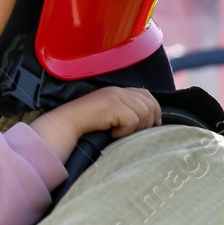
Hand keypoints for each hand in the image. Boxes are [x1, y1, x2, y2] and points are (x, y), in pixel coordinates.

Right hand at [28, 87, 161, 161]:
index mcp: (119, 90)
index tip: (153, 124)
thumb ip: (125, 110)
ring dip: (135, 128)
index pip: (147, 95)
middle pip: (149, 105)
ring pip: (143, 113)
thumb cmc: (87, 123)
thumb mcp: (109, 113)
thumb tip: (150, 121)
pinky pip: (132, 121)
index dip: (155, 110)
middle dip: (147, 122)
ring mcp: (116, 97)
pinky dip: (125, 131)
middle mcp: (119, 91)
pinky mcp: (113, 106)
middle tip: (132, 133)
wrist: (68, 122)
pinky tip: (113, 134)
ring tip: (120, 133)